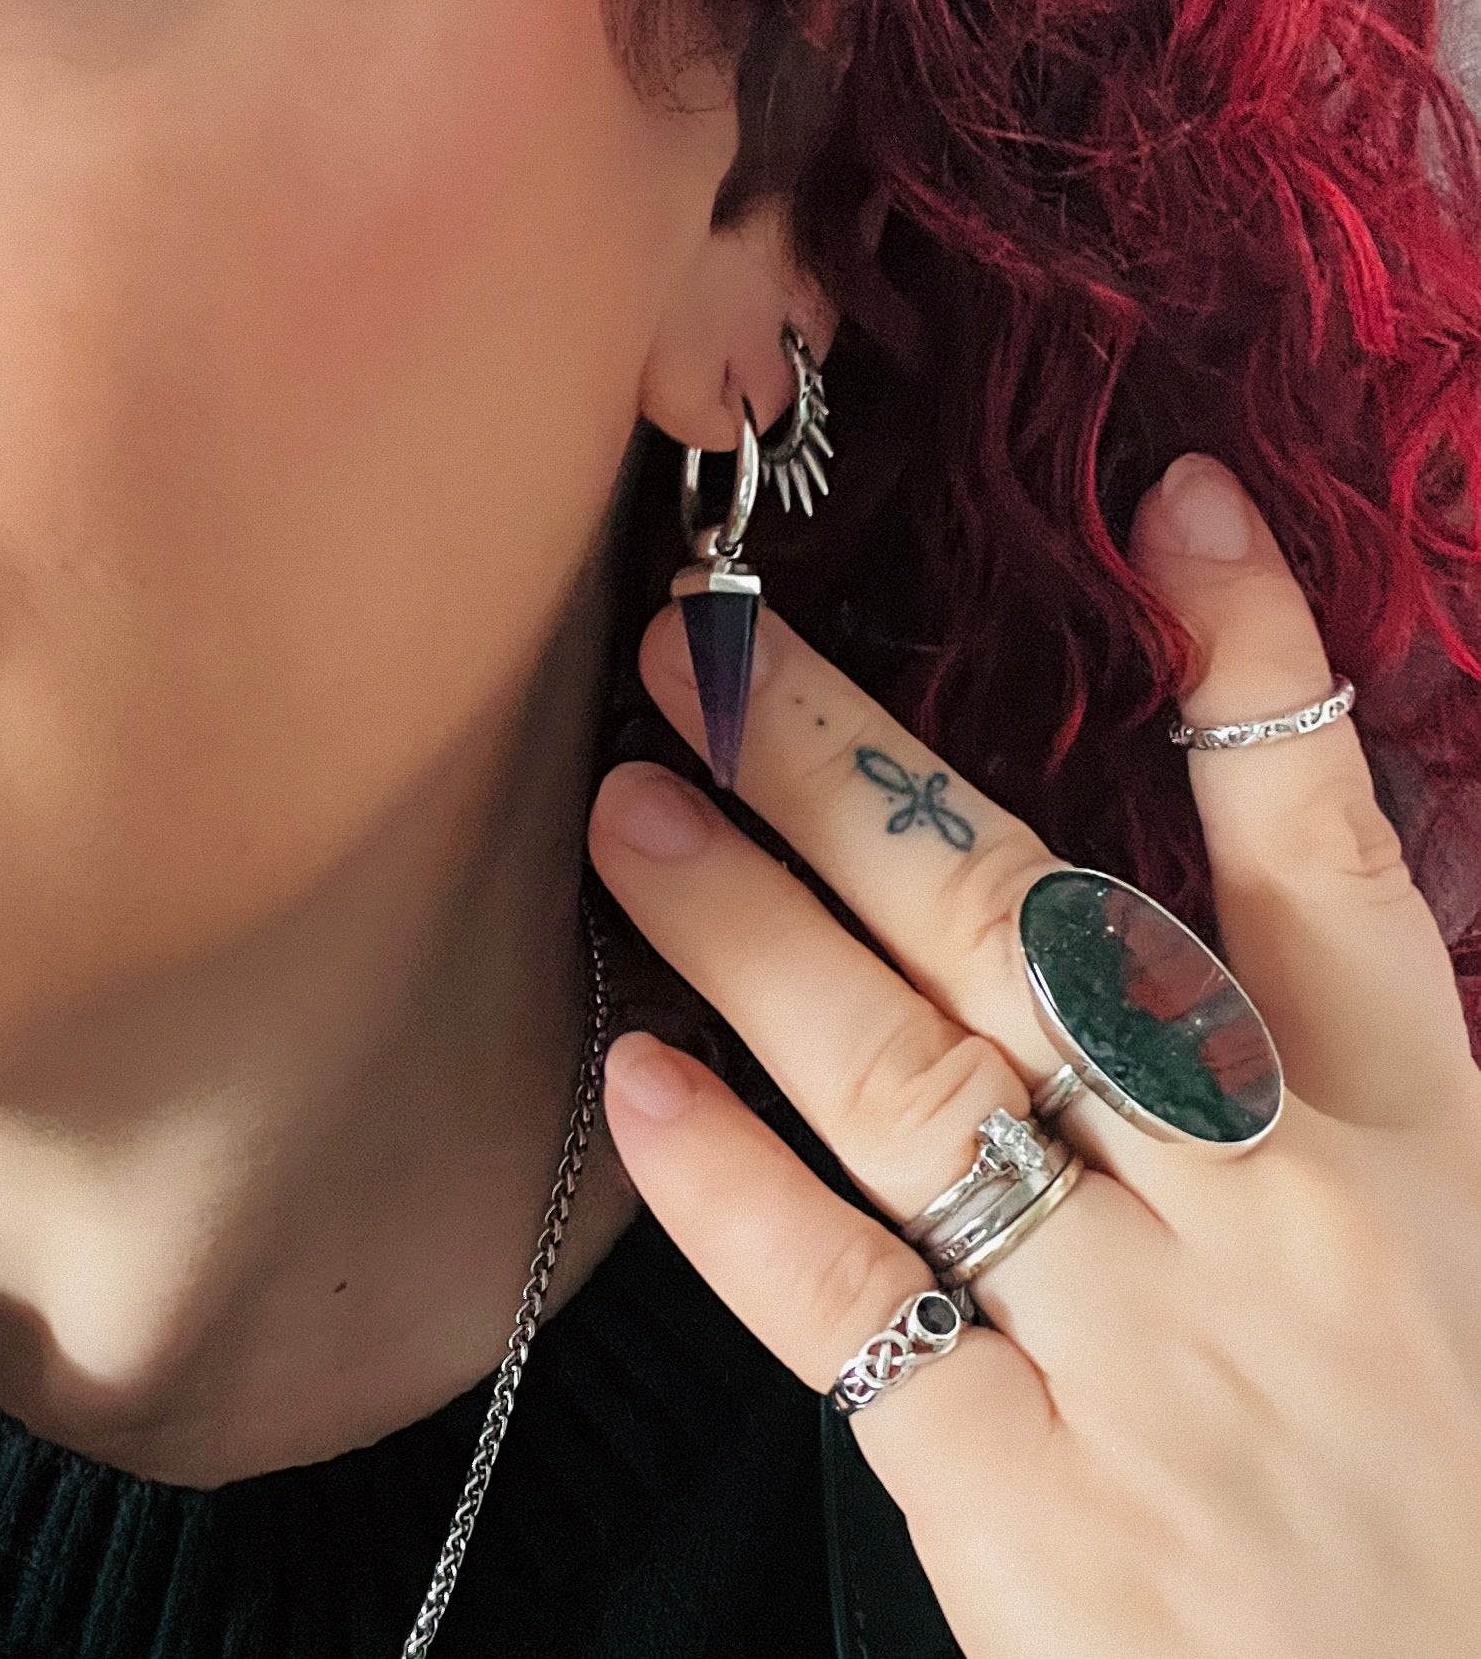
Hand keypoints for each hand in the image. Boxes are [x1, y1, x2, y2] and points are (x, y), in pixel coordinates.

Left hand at [586, 453, 1480, 1657]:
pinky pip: (850, 1303)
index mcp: (1415, 1152)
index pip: (1327, 859)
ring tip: (630, 808)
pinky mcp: (1037, 1511)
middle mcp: (1278, 1219)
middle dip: (855, 772)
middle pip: (1037, 930)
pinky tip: (638, 1077)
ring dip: (752, 925)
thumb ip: (1311, 1100)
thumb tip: (1143, 922)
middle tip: (708, 653)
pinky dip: (732, 1184)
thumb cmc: (1447, 1518)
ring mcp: (1153, 1358)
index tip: (1167, 509)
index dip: (1251, 668)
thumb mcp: (1460, 1275)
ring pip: (913, 1079)